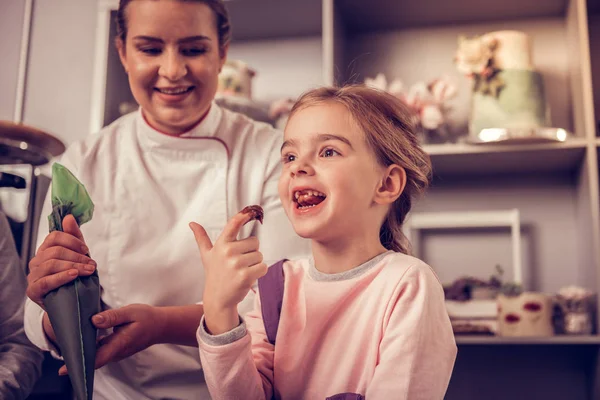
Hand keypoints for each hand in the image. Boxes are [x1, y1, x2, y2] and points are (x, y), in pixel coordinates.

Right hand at [27, 214, 96, 309]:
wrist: (68, 304)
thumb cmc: (73, 278)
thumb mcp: (77, 256)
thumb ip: (74, 237)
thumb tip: (69, 217)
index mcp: (45, 250)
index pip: (54, 237)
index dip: (72, 241)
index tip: (87, 250)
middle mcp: (36, 261)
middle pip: (55, 251)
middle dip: (77, 256)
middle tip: (92, 265)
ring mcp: (33, 276)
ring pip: (52, 264)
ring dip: (74, 266)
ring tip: (88, 271)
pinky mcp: (33, 291)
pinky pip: (46, 281)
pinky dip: (62, 277)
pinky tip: (74, 275)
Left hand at [58, 304, 163, 374]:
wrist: (160, 326)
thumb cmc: (146, 318)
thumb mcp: (131, 312)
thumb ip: (112, 316)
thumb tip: (93, 320)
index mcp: (119, 344)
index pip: (97, 358)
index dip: (80, 364)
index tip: (63, 370)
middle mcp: (116, 352)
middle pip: (93, 359)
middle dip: (76, 359)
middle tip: (58, 357)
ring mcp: (116, 352)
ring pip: (96, 356)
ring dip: (82, 354)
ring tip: (66, 347)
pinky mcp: (115, 348)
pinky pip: (100, 351)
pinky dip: (90, 348)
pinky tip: (81, 340)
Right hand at [190, 210, 266, 334]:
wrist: (218, 299)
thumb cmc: (215, 274)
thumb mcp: (207, 255)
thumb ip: (201, 238)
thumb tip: (192, 223)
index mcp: (221, 244)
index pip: (233, 225)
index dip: (242, 216)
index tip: (249, 211)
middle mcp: (228, 252)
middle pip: (255, 242)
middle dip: (251, 252)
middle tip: (240, 263)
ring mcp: (236, 264)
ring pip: (260, 256)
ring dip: (255, 264)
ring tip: (242, 271)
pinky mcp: (245, 275)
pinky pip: (262, 267)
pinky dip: (259, 272)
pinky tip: (247, 277)